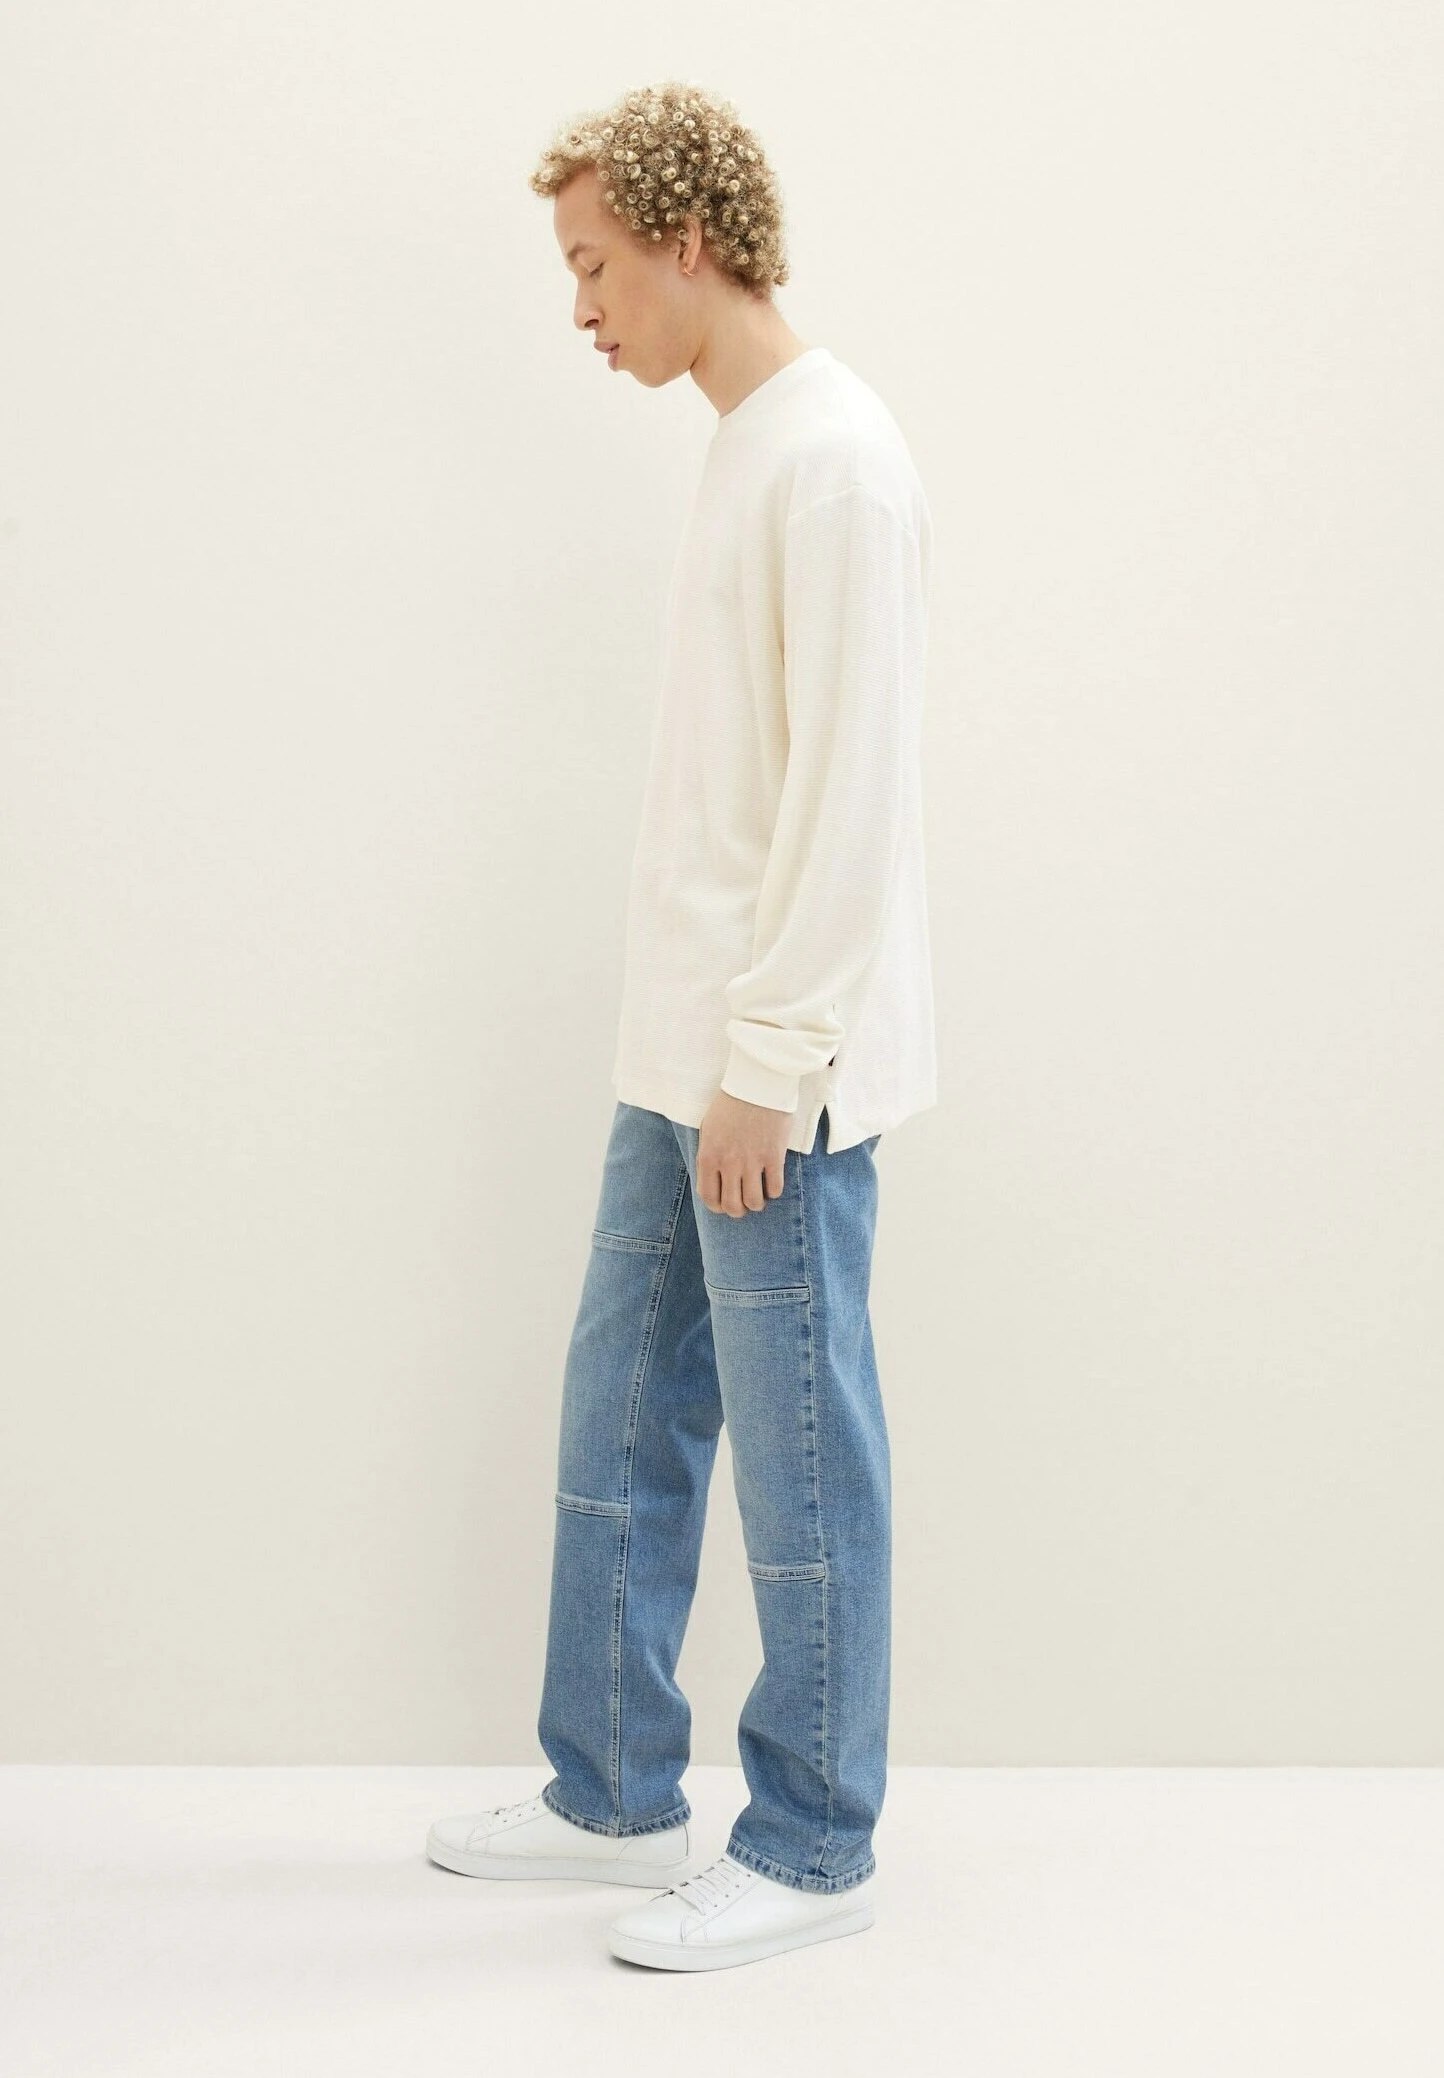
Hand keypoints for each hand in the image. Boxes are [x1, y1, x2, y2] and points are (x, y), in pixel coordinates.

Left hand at [696, 1088, 792, 1216]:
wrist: (757, 1084)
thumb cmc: (730, 1104)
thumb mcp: (708, 1129)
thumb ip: (709, 1155)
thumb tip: (714, 1178)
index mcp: (709, 1157)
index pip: (709, 1197)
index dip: (717, 1207)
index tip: (724, 1204)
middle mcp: (729, 1163)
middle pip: (732, 1206)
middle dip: (737, 1211)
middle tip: (742, 1203)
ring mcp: (752, 1161)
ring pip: (754, 1202)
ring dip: (756, 1203)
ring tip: (758, 1195)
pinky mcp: (774, 1156)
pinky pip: (775, 1188)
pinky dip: (773, 1191)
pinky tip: (771, 1182)